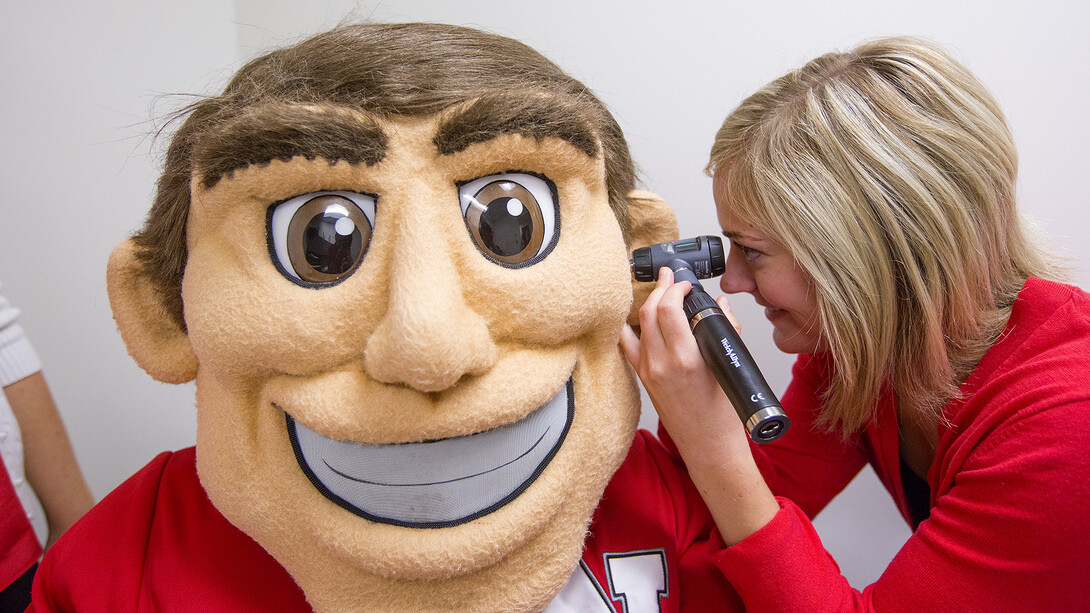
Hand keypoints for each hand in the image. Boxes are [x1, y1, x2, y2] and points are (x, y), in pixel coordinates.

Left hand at [620, 268, 748, 457]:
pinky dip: (631, 326)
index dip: (676, 287)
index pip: (670, 309)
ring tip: (660, 291)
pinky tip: (637, 316)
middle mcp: (661, 364)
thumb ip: (726, 328)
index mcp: (686, 360)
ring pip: (638, 324)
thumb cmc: (723, 414)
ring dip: (648, 303)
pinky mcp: (642, 378)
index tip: (686, 283)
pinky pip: (628, 344)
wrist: (709, 446)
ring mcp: (648, 371)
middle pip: (650, 311)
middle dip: (660, 288)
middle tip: (670, 277)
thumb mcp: (730, 366)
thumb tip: (721, 304)